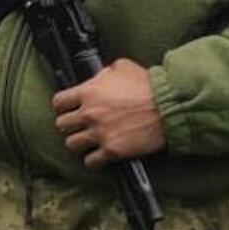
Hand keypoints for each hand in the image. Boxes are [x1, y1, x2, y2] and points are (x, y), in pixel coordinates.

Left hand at [52, 59, 166, 169]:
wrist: (169, 106)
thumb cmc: (149, 85)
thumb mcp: (122, 67)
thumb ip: (104, 73)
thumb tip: (99, 77)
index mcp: (88, 92)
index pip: (59, 102)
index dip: (63, 106)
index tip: (68, 109)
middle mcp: (89, 114)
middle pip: (62, 124)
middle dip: (69, 125)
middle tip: (78, 126)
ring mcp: (100, 133)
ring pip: (71, 144)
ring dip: (78, 143)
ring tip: (86, 142)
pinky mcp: (112, 150)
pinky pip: (91, 162)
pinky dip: (93, 161)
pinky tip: (97, 157)